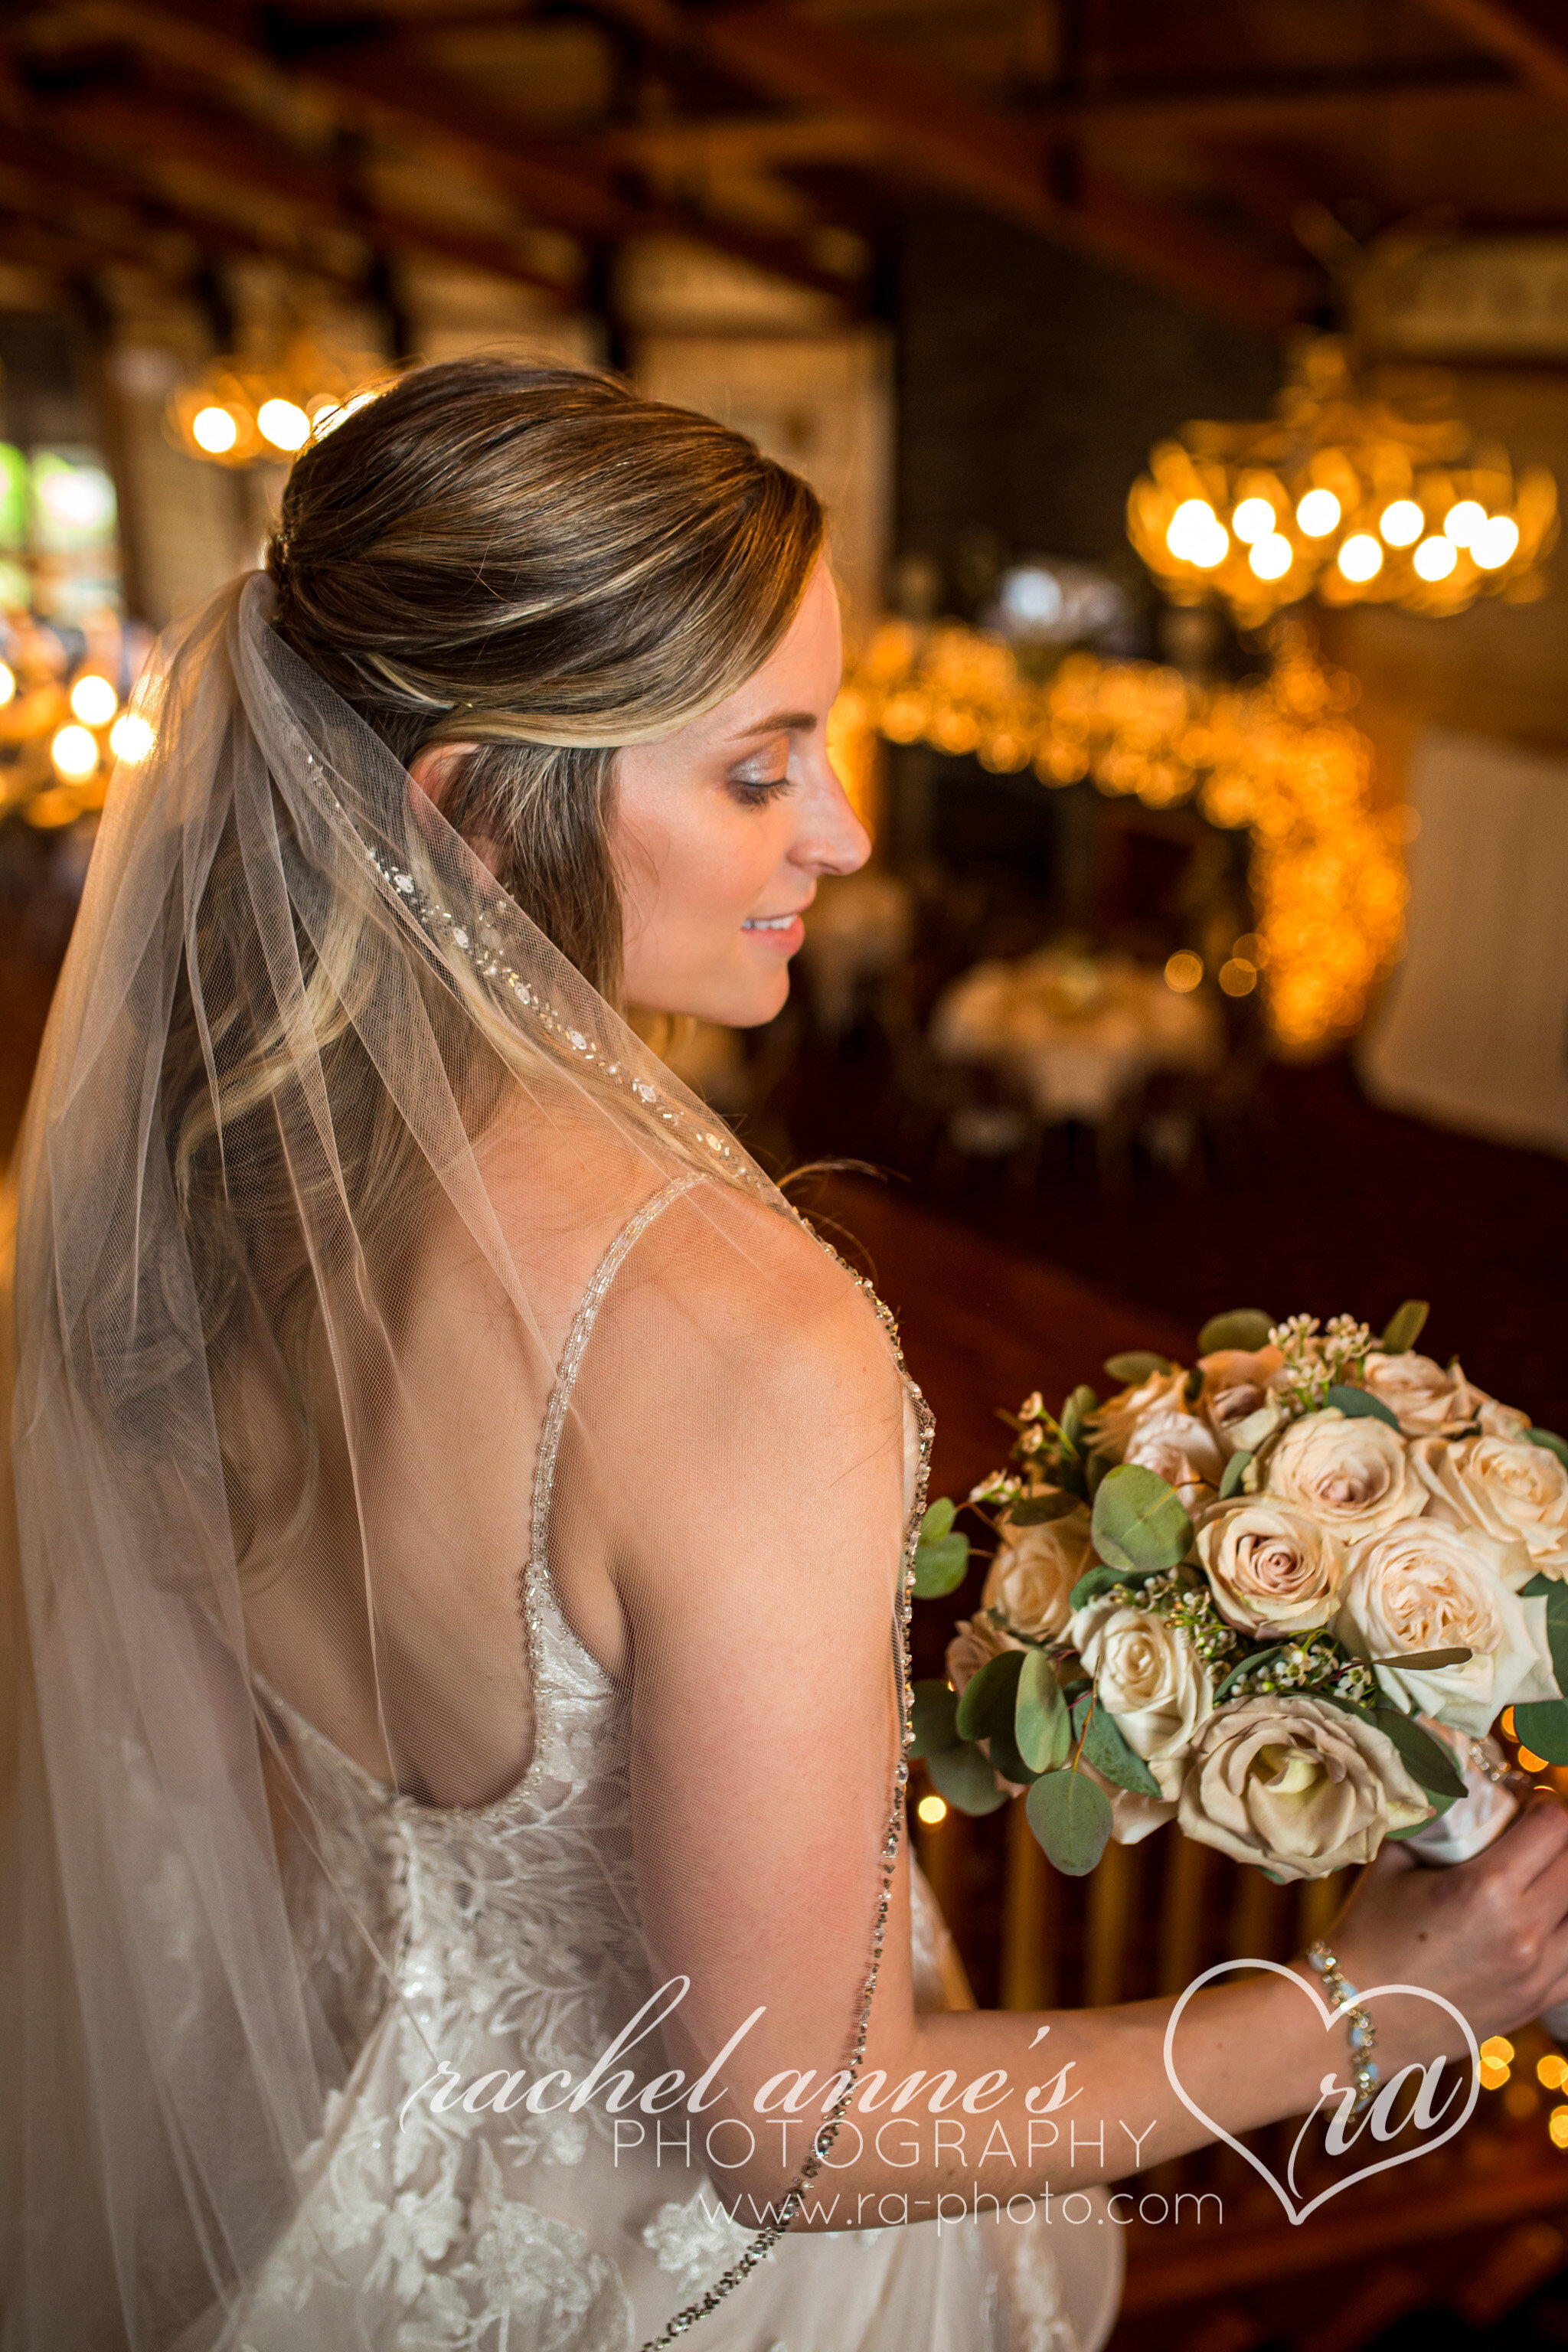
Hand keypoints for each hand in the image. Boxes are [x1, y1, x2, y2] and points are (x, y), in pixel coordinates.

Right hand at [1327, 1791, 1567, 2064]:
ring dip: (1564, 1884)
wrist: (1358, 2014)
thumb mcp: (1391, 1863)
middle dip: (1557, 1838)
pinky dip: (1565, 1929)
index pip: (1554, 1826)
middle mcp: (1522, 1931)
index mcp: (1485, 1890)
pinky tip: (1537, 1918)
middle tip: (1528, 1831)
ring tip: (1534, 1877)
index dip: (1543, 1802)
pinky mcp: (1539, 2000)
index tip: (1521, 1800)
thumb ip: (1430, 1820)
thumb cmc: (1366, 1931)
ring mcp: (1537, 1972)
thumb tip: (1450, 1784)